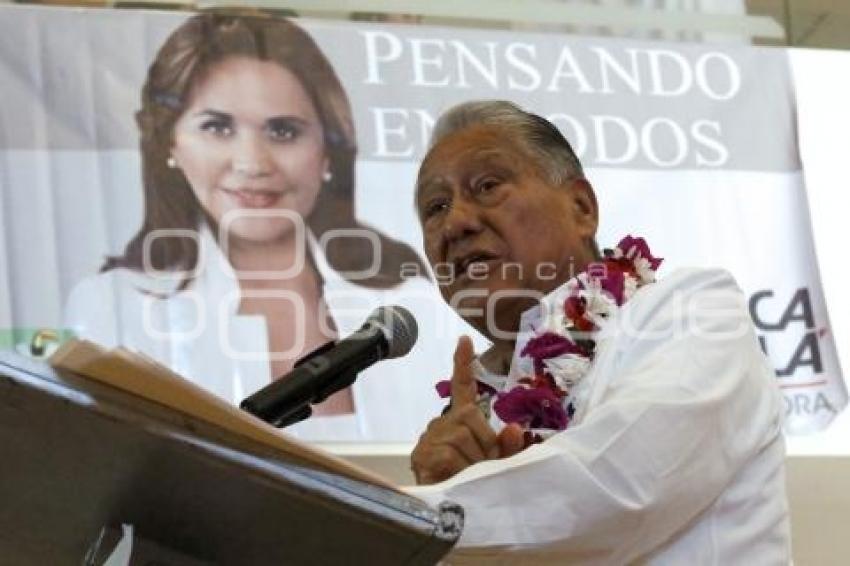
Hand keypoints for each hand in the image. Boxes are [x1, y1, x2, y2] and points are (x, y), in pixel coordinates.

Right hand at [410, 336, 524, 484]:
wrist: (444, 512)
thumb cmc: (471, 483)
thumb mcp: (496, 464)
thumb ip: (508, 448)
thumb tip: (514, 429)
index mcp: (461, 420)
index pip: (463, 387)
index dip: (463, 363)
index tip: (465, 340)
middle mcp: (444, 422)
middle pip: (472, 418)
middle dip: (484, 445)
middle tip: (478, 465)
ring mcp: (431, 436)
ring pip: (463, 437)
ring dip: (473, 460)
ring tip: (465, 473)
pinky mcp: (423, 452)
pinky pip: (450, 453)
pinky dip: (459, 468)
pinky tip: (452, 476)